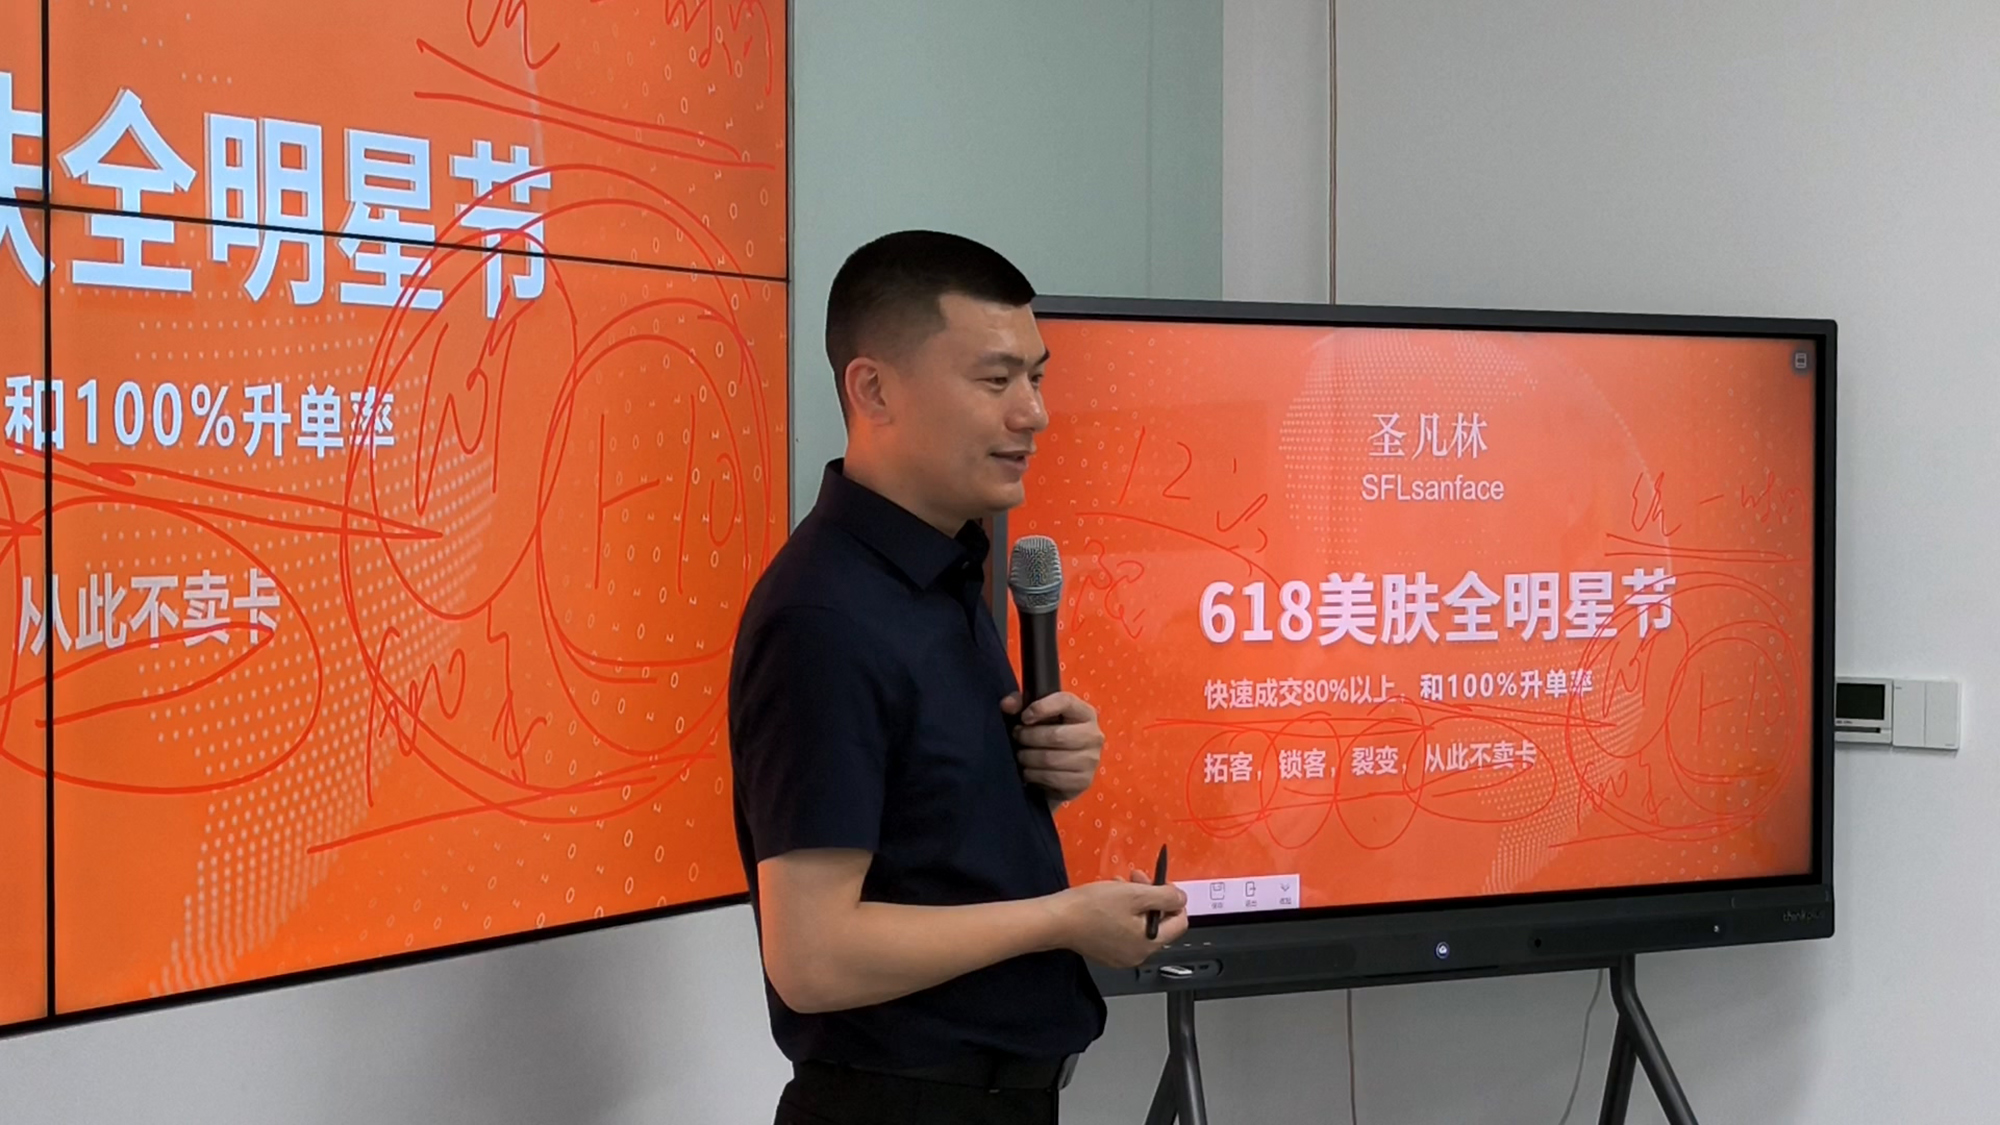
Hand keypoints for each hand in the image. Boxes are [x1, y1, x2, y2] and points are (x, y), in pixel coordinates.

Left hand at [1002, 691, 1103, 801]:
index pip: (1066, 702)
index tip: (1024, 717)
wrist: (1062, 769)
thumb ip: (1020, 704)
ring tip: (1021, 755)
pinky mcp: (1083, 781)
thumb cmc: (1048, 735)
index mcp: (1084, 713)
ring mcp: (1090, 760)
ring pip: (1050, 759)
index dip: (1041, 707)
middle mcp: (1093, 735)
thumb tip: (1006, 704)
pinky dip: (1033, 775)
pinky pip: (1051, 778)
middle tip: (1017, 737)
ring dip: (1028, 758)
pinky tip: (1029, 771)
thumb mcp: (1035, 715)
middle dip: (1028, 737)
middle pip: (1056, 735)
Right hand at [1050, 872, 1188, 967]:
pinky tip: (1108, 900)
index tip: (1159, 884)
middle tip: (1136, 878)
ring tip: (1118, 885)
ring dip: (1135, 901)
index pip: (1180, 923)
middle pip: (1158, 923)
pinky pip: (1123, 931)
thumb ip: (1165, 896)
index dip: (1173, 899)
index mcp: (1149, 943)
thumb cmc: (1093, 907)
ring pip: (1140, 925)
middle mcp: (1138, 955)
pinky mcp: (1105, 952)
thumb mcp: (1134, 894)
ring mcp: (1121, 956)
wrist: (1057, 920)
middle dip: (1150, 896)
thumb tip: (1182, 899)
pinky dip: (1121, 913)